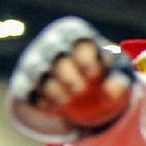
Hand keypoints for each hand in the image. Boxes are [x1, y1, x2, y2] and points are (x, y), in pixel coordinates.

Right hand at [9, 17, 133, 130]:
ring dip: (52, 89)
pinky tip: (54, 109)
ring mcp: (36, 62)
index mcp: (79, 35)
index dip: (85, 58)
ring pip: (38, 71)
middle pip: (56, 55)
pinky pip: (28, 91)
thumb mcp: (118, 77)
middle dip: (67, 75)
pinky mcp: (26, 82)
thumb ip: (120, 82)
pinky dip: (41, 101)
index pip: (79, 40)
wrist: (85, 95)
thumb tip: (110, 92)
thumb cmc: (105, 76)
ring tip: (66, 101)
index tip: (94, 75)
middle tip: (79, 90)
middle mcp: (54, 44)